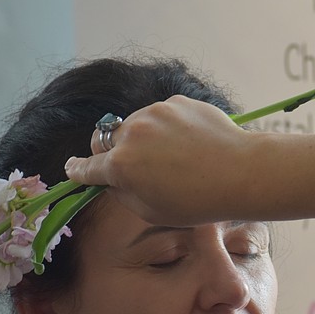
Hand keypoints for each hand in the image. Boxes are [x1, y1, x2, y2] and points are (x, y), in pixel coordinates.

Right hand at [65, 95, 257, 225]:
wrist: (241, 173)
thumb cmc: (198, 201)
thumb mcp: (152, 211)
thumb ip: (124, 192)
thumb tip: (112, 179)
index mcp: (120, 166)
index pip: (86, 167)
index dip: (78, 170)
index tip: (72, 168)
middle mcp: (130, 134)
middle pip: (105, 139)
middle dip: (110, 151)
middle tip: (131, 164)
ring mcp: (153, 113)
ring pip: (135, 125)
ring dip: (143, 138)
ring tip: (175, 158)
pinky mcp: (176, 102)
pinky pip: (161, 116)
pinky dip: (168, 128)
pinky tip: (190, 144)